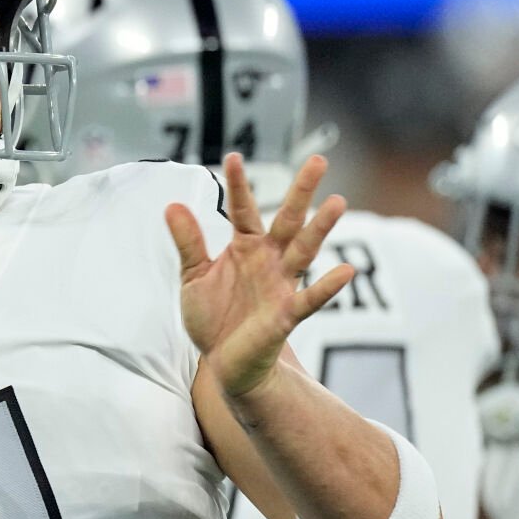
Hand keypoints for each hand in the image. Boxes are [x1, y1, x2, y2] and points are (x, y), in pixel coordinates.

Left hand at [166, 152, 353, 397]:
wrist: (223, 361)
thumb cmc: (213, 316)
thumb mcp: (193, 276)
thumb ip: (188, 242)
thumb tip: (173, 204)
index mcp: (245, 247)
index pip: (243, 210)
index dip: (238, 185)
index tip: (234, 156)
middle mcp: (269, 260)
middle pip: (288, 220)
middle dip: (302, 192)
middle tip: (318, 160)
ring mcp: (281, 285)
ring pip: (304, 251)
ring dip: (321, 228)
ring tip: (338, 202)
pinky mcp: (286, 315)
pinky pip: (310, 299)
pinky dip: (327, 286)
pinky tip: (345, 271)